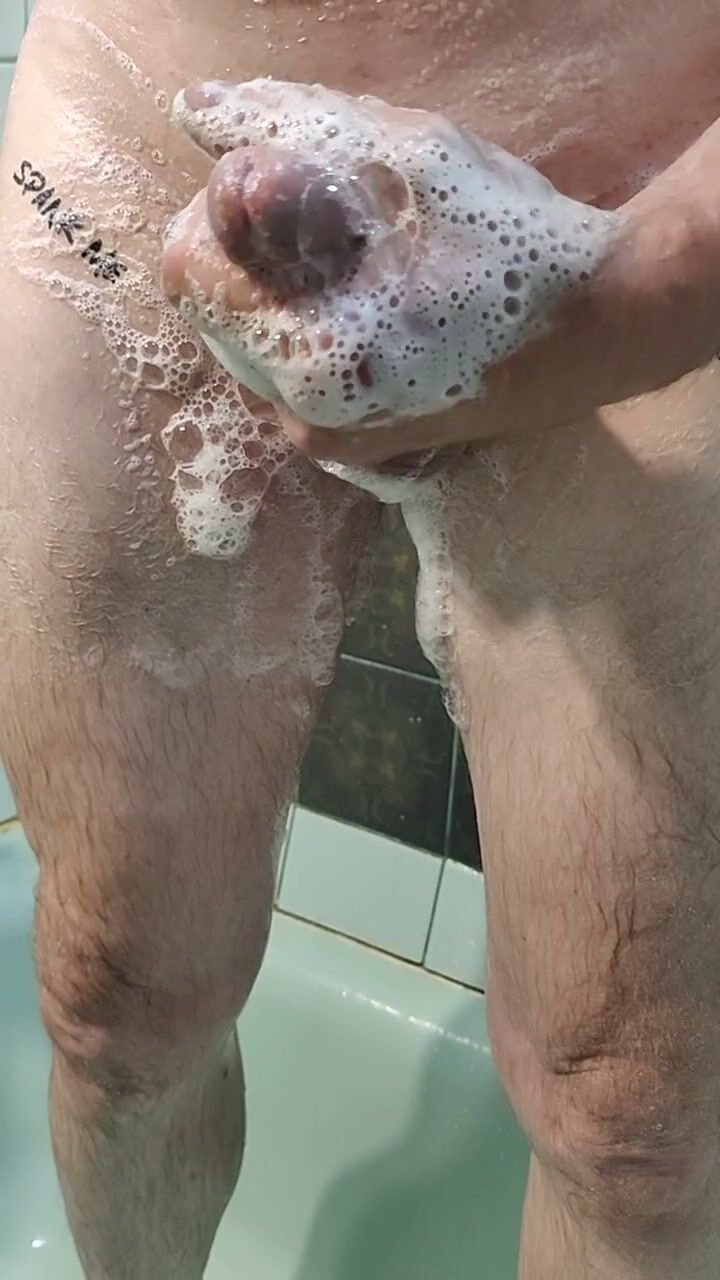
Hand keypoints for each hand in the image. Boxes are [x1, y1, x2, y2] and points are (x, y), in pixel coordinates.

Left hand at [163, 80, 718, 467]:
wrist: (595, 331)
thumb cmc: (505, 237)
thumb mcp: (396, 156)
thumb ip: (282, 129)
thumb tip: (193, 115)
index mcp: (304, 355)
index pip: (191, 269)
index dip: (234, 210)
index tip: (300, 193)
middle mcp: (303, 420)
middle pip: (215, 310)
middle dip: (257, 254)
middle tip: (342, 229)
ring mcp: (330, 444)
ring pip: (249, 343)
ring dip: (283, 291)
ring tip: (366, 270)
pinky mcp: (355, 451)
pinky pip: (287, 377)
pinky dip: (306, 329)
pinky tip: (367, 308)